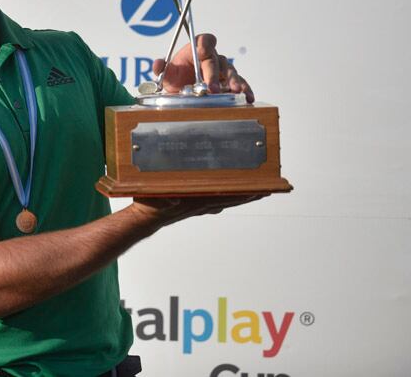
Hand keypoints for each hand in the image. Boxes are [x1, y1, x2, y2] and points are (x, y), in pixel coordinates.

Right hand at [130, 194, 265, 227]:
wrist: (143, 219)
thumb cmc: (150, 207)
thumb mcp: (156, 200)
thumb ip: (165, 199)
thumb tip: (175, 198)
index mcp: (196, 202)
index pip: (225, 197)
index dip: (242, 194)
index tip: (257, 190)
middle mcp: (201, 205)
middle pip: (231, 199)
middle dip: (249, 195)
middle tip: (266, 190)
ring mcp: (199, 206)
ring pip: (225, 200)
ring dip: (241, 196)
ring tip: (254, 192)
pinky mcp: (194, 205)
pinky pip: (216, 200)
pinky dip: (227, 197)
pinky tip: (230, 195)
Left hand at [151, 33, 254, 102]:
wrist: (184, 91)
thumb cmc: (178, 78)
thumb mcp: (167, 75)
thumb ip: (162, 69)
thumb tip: (157, 64)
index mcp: (196, 50)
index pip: (204, 41)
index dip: (205, 43)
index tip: (204, 51)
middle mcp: (212, 57)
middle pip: (216, 61)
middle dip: (213, 75)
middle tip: (212, 89)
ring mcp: (223, 69)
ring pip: (230, 72)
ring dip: (234, 82)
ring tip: (236, 91)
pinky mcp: (230, 81)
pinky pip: (240, 83)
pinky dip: (245, 89)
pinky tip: (248, 97)